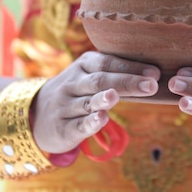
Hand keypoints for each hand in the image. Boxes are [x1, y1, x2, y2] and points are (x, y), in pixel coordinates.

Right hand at [31, 51, 158, 153]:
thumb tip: (155, 74)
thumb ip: (116, 73)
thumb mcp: (90, 76)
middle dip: (127, 82)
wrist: (36, 114)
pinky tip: (102, 119)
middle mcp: (72, 83)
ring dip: (103, 99)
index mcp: (84, 65)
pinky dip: (90, 122)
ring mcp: (65, 106)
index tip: (155, 72)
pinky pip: (78, 124)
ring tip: (117, 96)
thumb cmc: (77, 91)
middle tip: (150, 85)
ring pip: (87, 102)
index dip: (131, 67)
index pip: (108, 63)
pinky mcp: (62, 128)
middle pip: (101, 81)